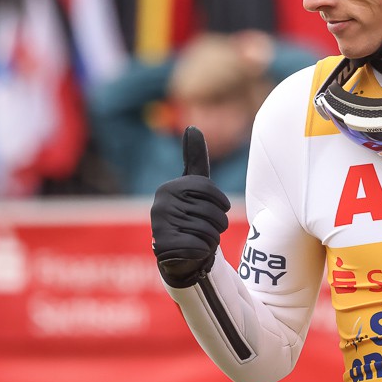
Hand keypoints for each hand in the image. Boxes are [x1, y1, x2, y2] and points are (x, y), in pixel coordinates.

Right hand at [151, 126, 231, 287]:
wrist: (178, 254)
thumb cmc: (190, 216)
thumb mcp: (194, 187)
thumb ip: (195, 158)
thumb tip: (191, 127)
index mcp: (170, 188)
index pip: (210, 192)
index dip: (220, 204)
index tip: (214, 209)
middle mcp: (161, 204)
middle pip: (213, 213)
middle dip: (217, 224)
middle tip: (205, 228)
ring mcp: (160, 225)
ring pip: (209, 231)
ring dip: (210, 239)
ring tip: (198, 238)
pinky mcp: (165, 247)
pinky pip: (201, 246)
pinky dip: (202, 251)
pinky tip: (192, 250)